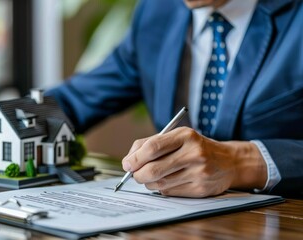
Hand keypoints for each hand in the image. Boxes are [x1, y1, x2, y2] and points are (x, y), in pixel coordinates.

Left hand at [122, 127, 266, 197]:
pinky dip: (162, 189)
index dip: (135, 158)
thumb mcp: (177, 137)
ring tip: (151, 177)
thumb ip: (151, 143)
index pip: (152, 147)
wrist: (229, 161)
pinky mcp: (200, 189)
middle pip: (153, 169)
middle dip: (138, 174)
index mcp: (186, 136)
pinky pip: (170, 192)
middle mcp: (194, 153)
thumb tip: (128, 161)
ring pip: (159, 184)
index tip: (127, 164)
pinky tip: (167, 182)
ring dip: (149, 183)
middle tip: (134, 174)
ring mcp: (199, 172)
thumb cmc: (196, 147)